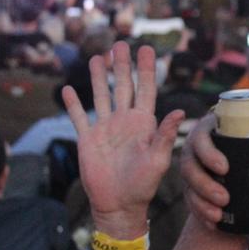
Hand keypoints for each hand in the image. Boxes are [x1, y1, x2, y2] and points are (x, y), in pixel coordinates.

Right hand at [63, 42, 183, 228]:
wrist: (119, 205)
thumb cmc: (143, 185)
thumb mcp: (158, 160)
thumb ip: (165, 136)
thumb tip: (180, 112)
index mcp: (143, 123)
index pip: (146, 89)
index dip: (145, 69)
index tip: (145, 48)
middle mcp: (124, 121)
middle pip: (123, 87)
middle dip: (122, 65)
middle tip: (120, 44)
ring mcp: (105, 129)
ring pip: (101, 96)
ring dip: (99, 77)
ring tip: (98, 57)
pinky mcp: (88, 140)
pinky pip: (79, 118)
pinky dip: (73, 104)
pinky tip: (68, 89)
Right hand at [180, 113, 230, 227]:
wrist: (231, 144)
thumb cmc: (243, 138)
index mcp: (207, 132)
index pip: (201, 141)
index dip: (209, 155)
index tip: (225, 168)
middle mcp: (193, 150)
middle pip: (190, 168)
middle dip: (205, 186)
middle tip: (225, 198)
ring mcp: (191, 169)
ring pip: (189, 188)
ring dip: (202, 204)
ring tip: (218, 215)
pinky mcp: (190, 187)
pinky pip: (190, 202)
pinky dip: (201, 214)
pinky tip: (213, 224)